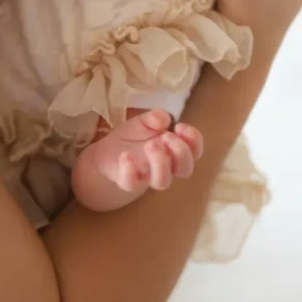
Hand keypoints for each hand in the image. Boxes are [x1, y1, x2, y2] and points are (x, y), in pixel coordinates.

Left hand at [73, 110, 203, 209]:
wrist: (106, 153)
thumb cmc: (132, 137)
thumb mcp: (143, 121)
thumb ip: (154, 117)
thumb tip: (164, 118)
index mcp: (173, 151)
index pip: (194, 151)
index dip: (194, 140)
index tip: (180, 126)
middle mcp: (165, 167)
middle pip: (185, 170)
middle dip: (181, 151)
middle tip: (166, 136)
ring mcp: (147, 177)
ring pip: (163, 182)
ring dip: (161, 163)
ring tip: (150, 144)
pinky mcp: (127, 181)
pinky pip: (131, 184)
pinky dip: (130, 171)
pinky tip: (126, 156)